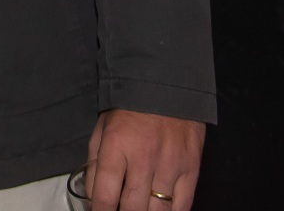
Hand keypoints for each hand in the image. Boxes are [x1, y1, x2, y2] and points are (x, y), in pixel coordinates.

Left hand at [86, 109, 203, 210]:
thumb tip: (93, 197)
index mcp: (116, 147)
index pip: (104, 195)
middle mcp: (143, 158)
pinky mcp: (191, 168)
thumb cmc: (129, 109)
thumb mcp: (102, 130)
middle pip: (132, 208)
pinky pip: (182, 205)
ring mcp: (170, 165)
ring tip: (138, 209)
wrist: (166, 86)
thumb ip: (95, 165)